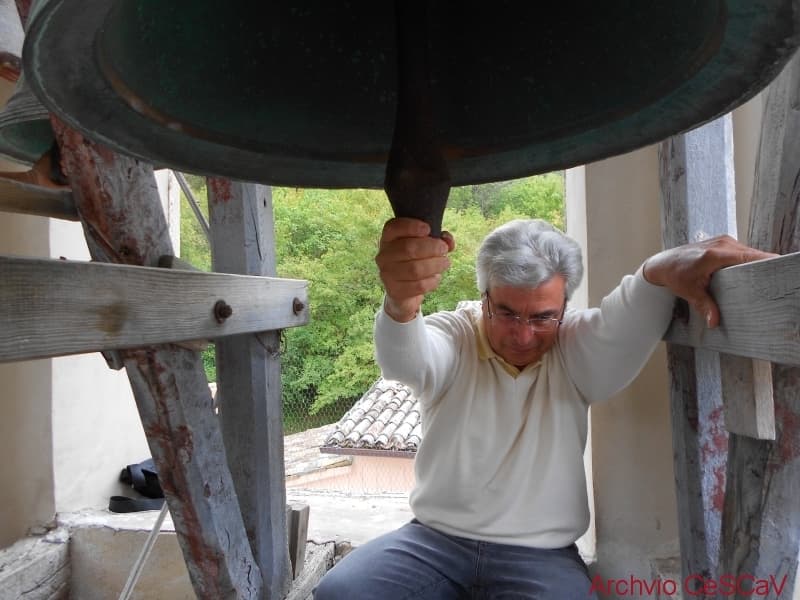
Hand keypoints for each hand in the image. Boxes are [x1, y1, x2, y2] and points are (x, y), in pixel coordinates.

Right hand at [375, 218, 455, 321]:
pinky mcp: (395, 291)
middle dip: (431, 247)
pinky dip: (432, 281)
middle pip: (408, 248)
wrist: (404, 289)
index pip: (394, 228)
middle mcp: (383, 255)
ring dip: (435, 265)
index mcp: (388, 238)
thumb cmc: (415, 261)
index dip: (411, 227)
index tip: (428, 229)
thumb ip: (438, 239)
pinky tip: (436, 277)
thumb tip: (447, 240)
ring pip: (415, 269)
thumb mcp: (425, 245)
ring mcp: (387, 274)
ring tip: (444, 263)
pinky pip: (419, 285)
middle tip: (443, 249)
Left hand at [642, 235, 776, 327]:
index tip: (777, 272)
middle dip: (762, 267)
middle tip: (771, 282)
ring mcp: (723, 240)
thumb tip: (715, 322)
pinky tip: (749, 273)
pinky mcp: (722, 241)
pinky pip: (741, 250)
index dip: (766, 263)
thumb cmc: (674, 275)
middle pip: (753, 254)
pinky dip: (746, 260)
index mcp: (715, 254)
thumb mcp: (690, 292)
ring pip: (748, 252)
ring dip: (754, 264)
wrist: (662, 264)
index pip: (750, 257)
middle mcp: (722, 243)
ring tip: (762, 279)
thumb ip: (705, 306)